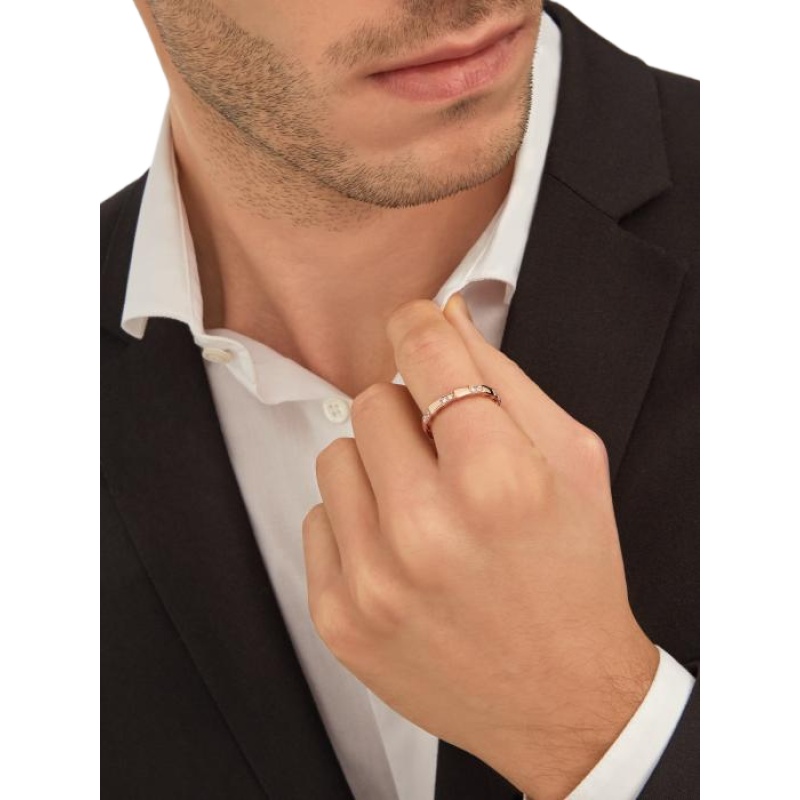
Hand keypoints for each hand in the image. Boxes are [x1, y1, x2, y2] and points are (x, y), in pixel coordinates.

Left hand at [302, 294, 657, 799]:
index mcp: (498, 480)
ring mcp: (374, 580)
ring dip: (378, 468)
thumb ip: (505, 378)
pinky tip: (403, 553)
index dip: (418, 325)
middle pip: (372, 401)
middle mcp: (428, 531)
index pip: (424, 352)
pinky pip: (319, 519)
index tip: (417, 327)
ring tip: (424, 506)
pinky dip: (358, 524)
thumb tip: (447, 316)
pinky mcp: (340, 618)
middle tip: (444, 453)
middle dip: (409, 413)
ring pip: (336, 455)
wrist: (565, 699)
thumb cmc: (576, 575)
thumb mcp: (573, 461)